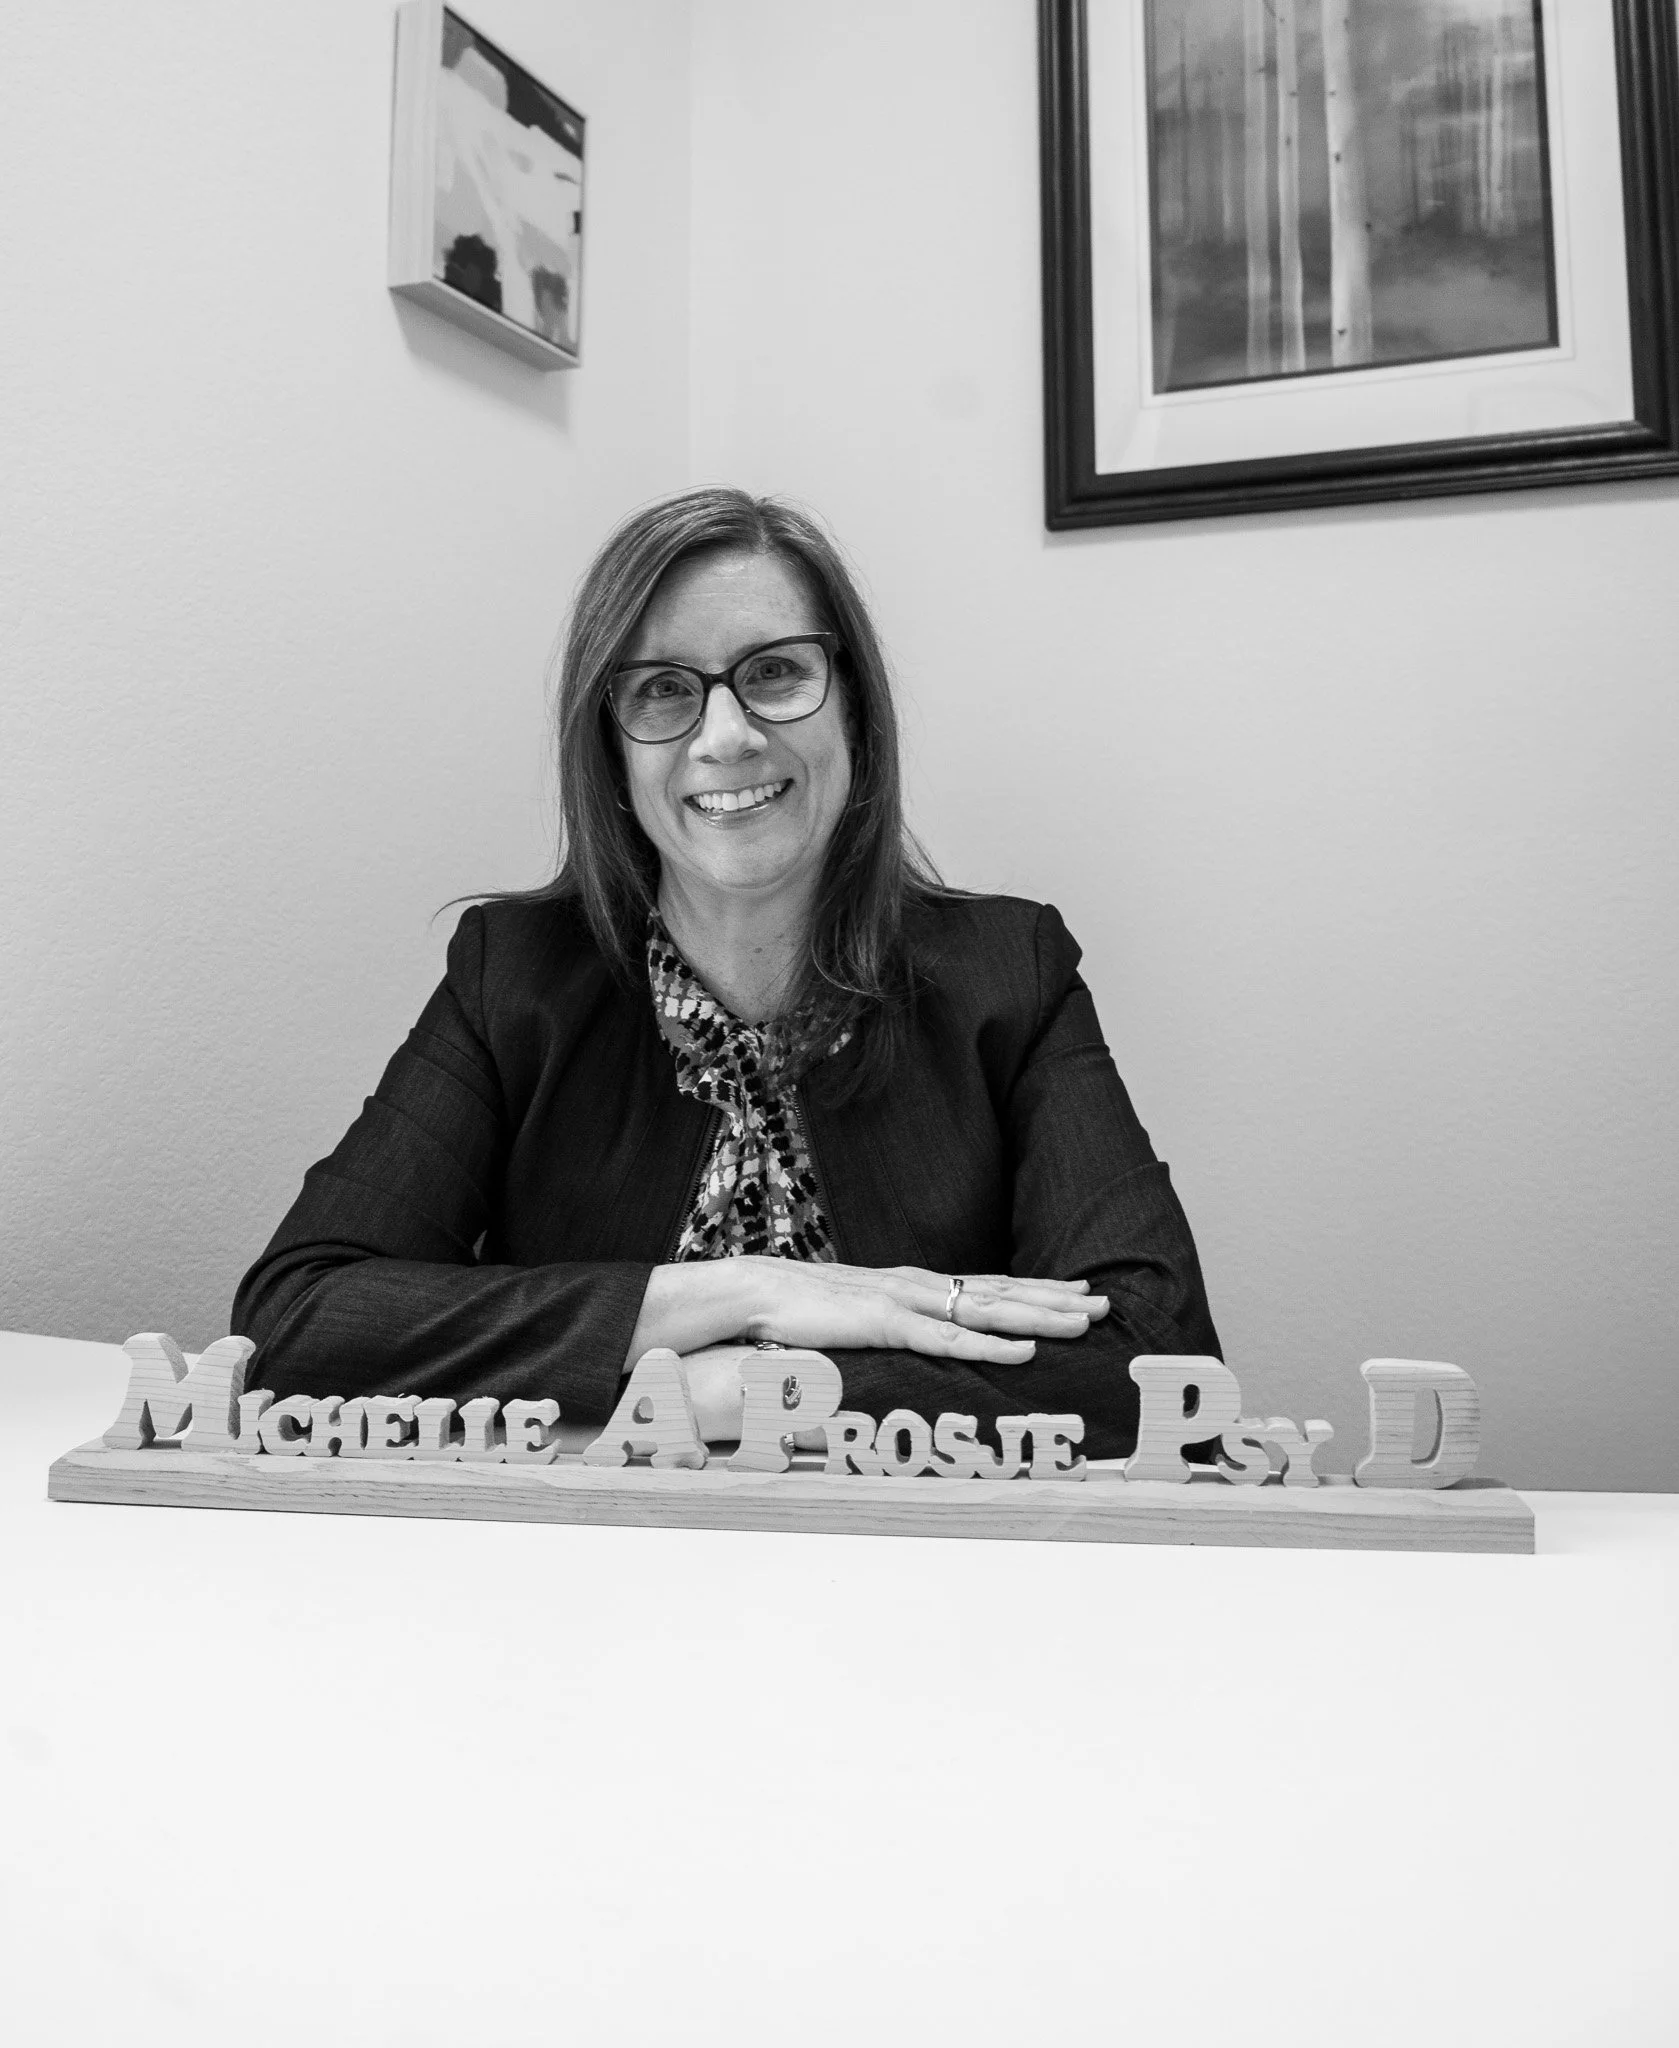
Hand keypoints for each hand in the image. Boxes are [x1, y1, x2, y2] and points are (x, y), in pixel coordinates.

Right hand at [738, 1259, 1106, 1368]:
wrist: (755, 1294)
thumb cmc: (801, 1310)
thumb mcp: (857, 1318)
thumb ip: (889, 1326)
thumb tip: (911, 1338)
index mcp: (915, 1285)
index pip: (988, 1283)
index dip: (1036, 1288)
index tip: (1078, 1291)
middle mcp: (919, 1286)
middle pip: (1002, 1292)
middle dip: (1055, 1299)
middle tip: (1104, 1304)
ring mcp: (905, 1302)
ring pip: (988, 1310)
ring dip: (1040, 1317)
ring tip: (1084, 1322)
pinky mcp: (886, 1323)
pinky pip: (948, 1339)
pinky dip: (991, 1344)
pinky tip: (1025, 1350)